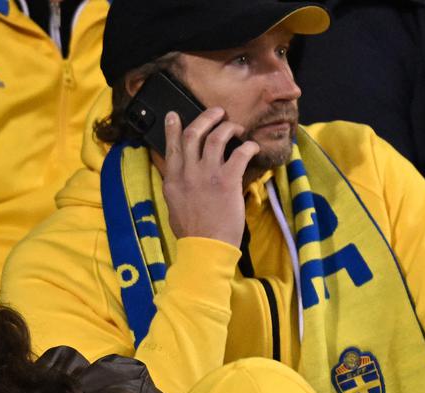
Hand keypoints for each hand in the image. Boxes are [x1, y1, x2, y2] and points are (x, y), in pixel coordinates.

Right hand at [159, 107, 259, 246]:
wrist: (205, 247)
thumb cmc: (192, 232)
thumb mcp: (174, 206)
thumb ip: (177, 186)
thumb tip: (181, 175)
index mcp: (173, 180)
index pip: (172, 147)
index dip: (173, 128)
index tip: (174, 115)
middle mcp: (187, 173)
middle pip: (194, 133)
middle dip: (207, 118)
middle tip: (217, 113)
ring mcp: (207, 175)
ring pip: (217, 136)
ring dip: (228, 126)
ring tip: (236, 127)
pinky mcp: (227, 180)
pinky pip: (240, 153)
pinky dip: (249, 146)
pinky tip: (253, 147)